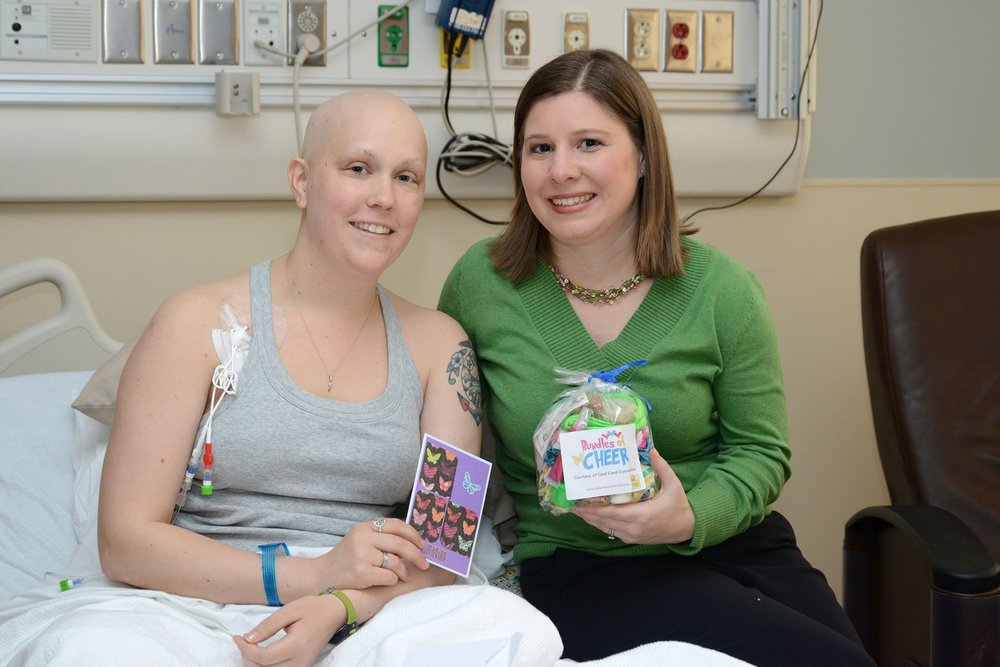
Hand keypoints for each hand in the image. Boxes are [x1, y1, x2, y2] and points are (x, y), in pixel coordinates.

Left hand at [233, 593, 345, 666]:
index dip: (245, 649)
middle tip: (243, 640)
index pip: (264, 657)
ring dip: (255, 664)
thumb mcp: (289, 610)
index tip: (237, 637)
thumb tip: (248, 639)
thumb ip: (268, 626)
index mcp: (297, 645)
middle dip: (247, 657)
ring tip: (250, 647)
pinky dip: (265, 666)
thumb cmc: (313, 608)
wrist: (335, 614)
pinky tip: (260, 655)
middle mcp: (300, 661)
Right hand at [314, 518, 429, 590]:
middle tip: (424, 564)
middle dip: (416, 555)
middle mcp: (362, 538)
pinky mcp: (361, 573)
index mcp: (364, 527)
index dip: (412, 534)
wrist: (321, 576)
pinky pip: (389, 577)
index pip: (395, 525)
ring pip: (395, 562)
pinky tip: (389, 581)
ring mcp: (361, 556)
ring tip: (404, 576)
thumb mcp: (360, 540)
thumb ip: (381, 537)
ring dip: (404, 571)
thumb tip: (413, 541)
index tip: (422, 544)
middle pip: (399, 543)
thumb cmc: (346, 559)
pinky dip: (393, 580)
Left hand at [572, 448, 694, 543]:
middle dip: (587, 514)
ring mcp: (633, 535)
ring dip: (591, 520)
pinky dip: (601, 525)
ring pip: (606, 528)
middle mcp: (634, 527)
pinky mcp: (633, 539)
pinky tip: (593, 517)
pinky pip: (612, 532)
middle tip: (572, 505)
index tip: (579, 503)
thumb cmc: (679, 506)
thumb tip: (651, 449)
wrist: (688, 529)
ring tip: (578, 510)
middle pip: (604, 521)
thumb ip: (662, 467)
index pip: (611, 512)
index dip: (593, 509)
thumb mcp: (673, 485)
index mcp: (642, 514)